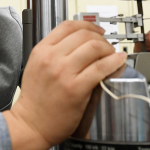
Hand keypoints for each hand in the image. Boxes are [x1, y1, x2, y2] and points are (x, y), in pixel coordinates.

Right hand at [3, 21, 126, 149]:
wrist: (31, 124)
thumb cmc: (35, 99)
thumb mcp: (37, 67)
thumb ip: (54, 53)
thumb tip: (81, 44)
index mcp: (41, 51)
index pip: (68, 26)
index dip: (87, 25)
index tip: (97, 31)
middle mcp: (52, 58)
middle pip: (84, 35)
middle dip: (100, 38)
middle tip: (107, 47)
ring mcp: (64, 73)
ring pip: (94, 47)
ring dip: (108, 49)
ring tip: (112, 55)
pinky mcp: (76, 88)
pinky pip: (100, 68)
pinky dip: (113, 62)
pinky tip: (118, 62)